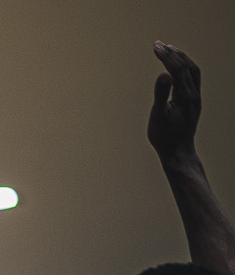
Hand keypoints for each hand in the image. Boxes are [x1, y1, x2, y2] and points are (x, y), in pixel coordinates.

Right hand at [149, 42, 201, 160]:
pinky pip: (193, 78)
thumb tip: (164, 74)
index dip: (166, 56)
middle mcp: (194, 94)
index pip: (177, 69)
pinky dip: (185, 68)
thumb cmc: (165, 137)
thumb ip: (161, 94)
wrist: (178, 152)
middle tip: (159, 44)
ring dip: (181, 58)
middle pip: (186, 66)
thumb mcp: (158, 117)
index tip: (156, 46)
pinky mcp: (194, 101)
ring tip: (170, 50)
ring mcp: (196, 97)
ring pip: (192, 71)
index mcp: (185, 96)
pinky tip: (177, 68)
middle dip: (172, 53)